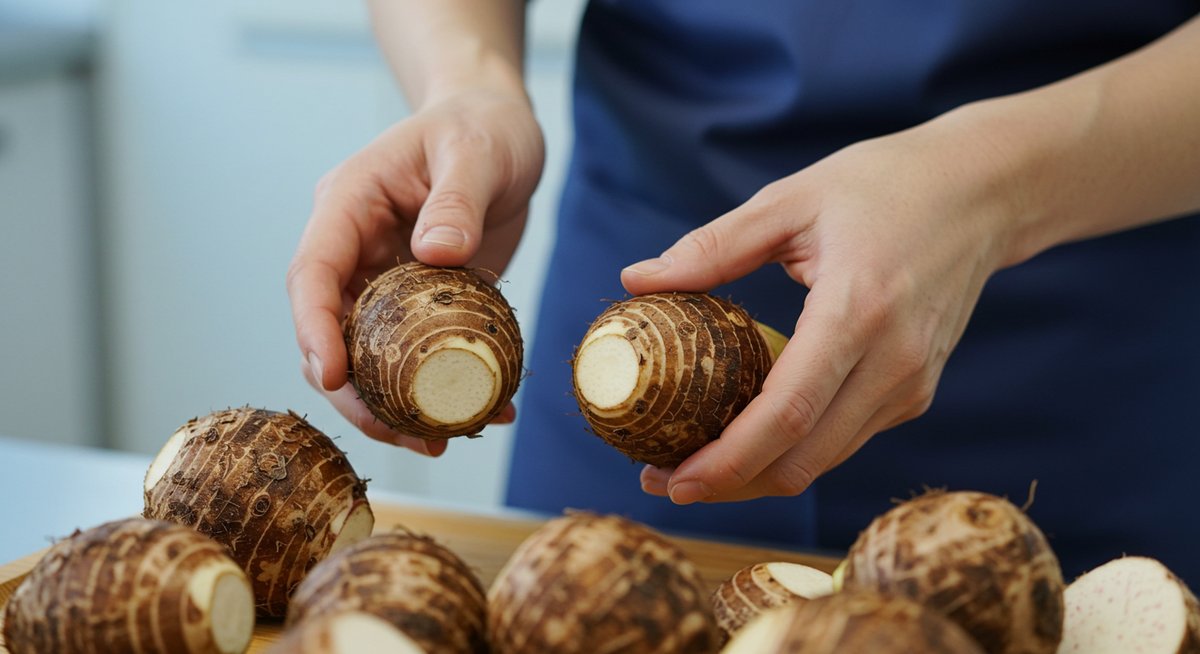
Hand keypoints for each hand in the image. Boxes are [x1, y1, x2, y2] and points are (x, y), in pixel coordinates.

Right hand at [287, 87, 543, 454]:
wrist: (497, 128)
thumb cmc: (481, 127)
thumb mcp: (476, 151)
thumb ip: (457, 199)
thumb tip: (436, 254)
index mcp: (347, 206)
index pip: (312, 273)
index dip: (314, 330)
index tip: (333, 378)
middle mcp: (354, 248)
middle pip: (331, 331)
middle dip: (355, 393)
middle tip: (402, 435)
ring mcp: (381, 278)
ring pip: (368, 355)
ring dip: (396, 405)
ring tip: (442, 442)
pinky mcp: (415, 300)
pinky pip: (415, 353)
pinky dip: (440, 386)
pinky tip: (485, 412)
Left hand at [626, 115, 1020, 502]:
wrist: (983, 190)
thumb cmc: (882, 185)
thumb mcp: (790, 200)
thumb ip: (713, 246)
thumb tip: (635, 278)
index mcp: (858, 311)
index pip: (786, 413)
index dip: (726, 460)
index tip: (672, 479)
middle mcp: (894, 362)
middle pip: (803, 459)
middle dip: (729, 484)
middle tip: (663, 480)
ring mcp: (911, 384)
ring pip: (823, 461)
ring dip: (757, 475)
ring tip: (692, 465)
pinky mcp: (916, 391)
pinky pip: (843, 439)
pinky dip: (791, 451)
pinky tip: (746, 434)